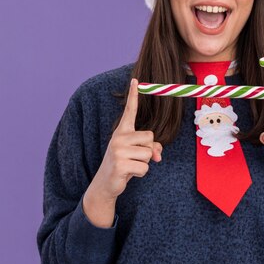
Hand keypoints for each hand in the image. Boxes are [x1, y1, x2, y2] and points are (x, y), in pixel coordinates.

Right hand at [86, 78, 161, 203]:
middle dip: (148, 150)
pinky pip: (145, 167)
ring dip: (144, 163)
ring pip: (149, 154)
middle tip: (134, 157)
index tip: (136, 80)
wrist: (106, 182)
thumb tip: (158, 154)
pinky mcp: (120, 164)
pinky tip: (128, 173)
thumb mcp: (137, 153)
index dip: (133, 95)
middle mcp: (119, 137)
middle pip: (150, 137)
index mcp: (122, 131)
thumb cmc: (124, 164)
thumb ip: (151, 149)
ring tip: (131, 165)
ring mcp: (118, 150)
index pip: (129, 111)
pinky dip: (141, 173)